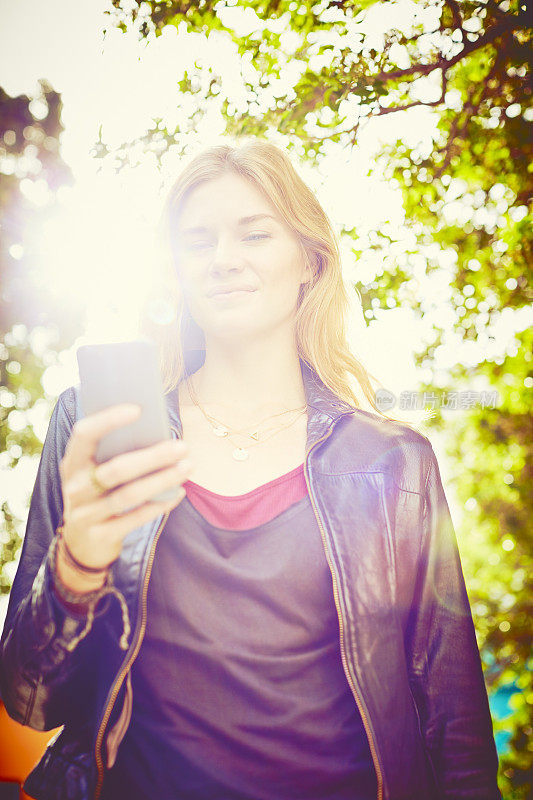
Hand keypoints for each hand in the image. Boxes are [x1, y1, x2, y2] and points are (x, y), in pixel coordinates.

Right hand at [57, 404, 191, 592]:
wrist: (83, 544)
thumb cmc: (99, 494)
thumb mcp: (96, 472)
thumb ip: (114, 452)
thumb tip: (156, 429)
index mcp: (73, 462)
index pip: (84, 435)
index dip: (108, 420)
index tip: (138, 408)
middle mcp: (75, 487)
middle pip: (117, 469)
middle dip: (153, 456)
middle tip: (182, 446)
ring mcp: (85, 514)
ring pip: (129, 495)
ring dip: (162, 480)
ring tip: (188, 467)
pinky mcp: (100, 535)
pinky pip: (135, 518)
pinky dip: (160, 505)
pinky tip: (179, 493)